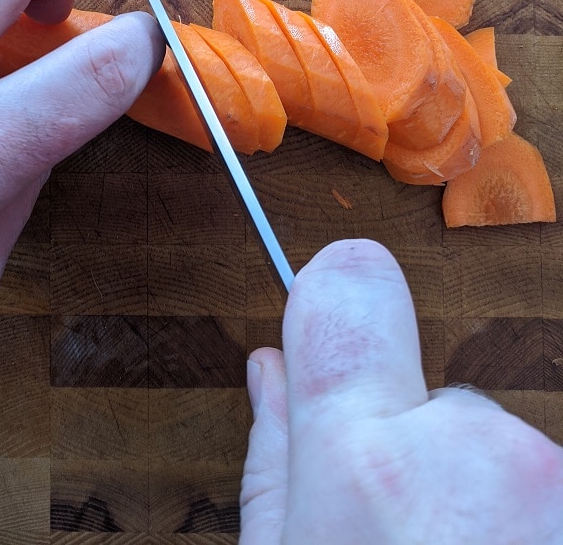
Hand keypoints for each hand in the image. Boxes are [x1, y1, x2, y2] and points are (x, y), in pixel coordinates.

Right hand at [240, 239, 562, 542]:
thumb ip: (276, 459)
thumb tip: (272, 372)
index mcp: (361, 464)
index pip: (345, 297)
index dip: (336, 290)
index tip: (332, 287)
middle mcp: (465, 451)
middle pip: (438, 399)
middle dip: (421, 448)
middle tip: (404, 528)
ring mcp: (548, 478)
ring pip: (503, 453)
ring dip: (483, 500)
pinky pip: (551, 489)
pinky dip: (531, 525)